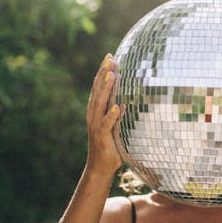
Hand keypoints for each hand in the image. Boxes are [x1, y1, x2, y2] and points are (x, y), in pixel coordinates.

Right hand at [86, 53, 123, 174]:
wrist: (100, 166)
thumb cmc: (110, 145)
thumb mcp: (116, 125)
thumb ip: (120, 113)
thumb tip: (128, 101)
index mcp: (96, 109)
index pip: (99, 86)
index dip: (104, 71)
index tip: (110, 56)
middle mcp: (93, 114)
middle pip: (98, 90)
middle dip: (104, 73)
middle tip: (111, 58)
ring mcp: (95, 124)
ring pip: (100, 103)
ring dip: (107, 88)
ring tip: (113, 74)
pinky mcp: (100, 136)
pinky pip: (106, 124)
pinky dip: (112, 115)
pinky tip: (118, 106)